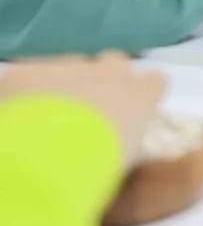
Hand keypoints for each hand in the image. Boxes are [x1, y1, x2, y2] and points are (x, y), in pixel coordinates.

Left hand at [0, 52, 164, 167]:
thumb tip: (123, 146)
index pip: (154, 81)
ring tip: (54, 110)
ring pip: (75, 65)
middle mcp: (110, 73)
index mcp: (140, 95)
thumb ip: (130, 142)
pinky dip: (32, 89)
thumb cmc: (102, 162)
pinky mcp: (33, 71)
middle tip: (90, 108)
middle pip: (115, 63)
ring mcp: (71, 67)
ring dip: (70, 82)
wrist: (52, 153)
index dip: (142, 93)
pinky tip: (24, 112)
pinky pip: (35, 73)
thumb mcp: (128, 158)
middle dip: (105, 79)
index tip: (131, 110)